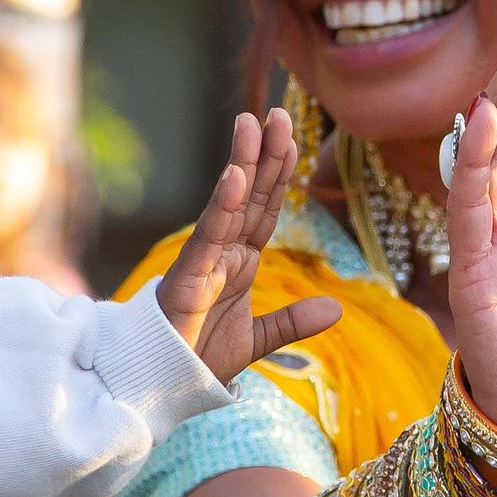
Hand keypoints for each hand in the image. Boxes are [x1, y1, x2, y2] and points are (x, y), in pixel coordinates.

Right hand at [157, 110, 342, 383]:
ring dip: (241, 163)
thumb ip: (292, 323)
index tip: (292, 137)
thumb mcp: (257, 339)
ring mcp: (204, 260)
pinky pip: (208, 236)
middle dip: (263, 153)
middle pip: (249, 195)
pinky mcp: (187, 277)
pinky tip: (234, 177)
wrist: (160, 385)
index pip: (265, 208)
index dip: (279, 173)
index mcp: (239, 261)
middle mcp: (222, 252)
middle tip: (275, 111)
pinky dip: (221, 206)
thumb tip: (336, 309)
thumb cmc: (198, 357)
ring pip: (228, 204)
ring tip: (250, 123)